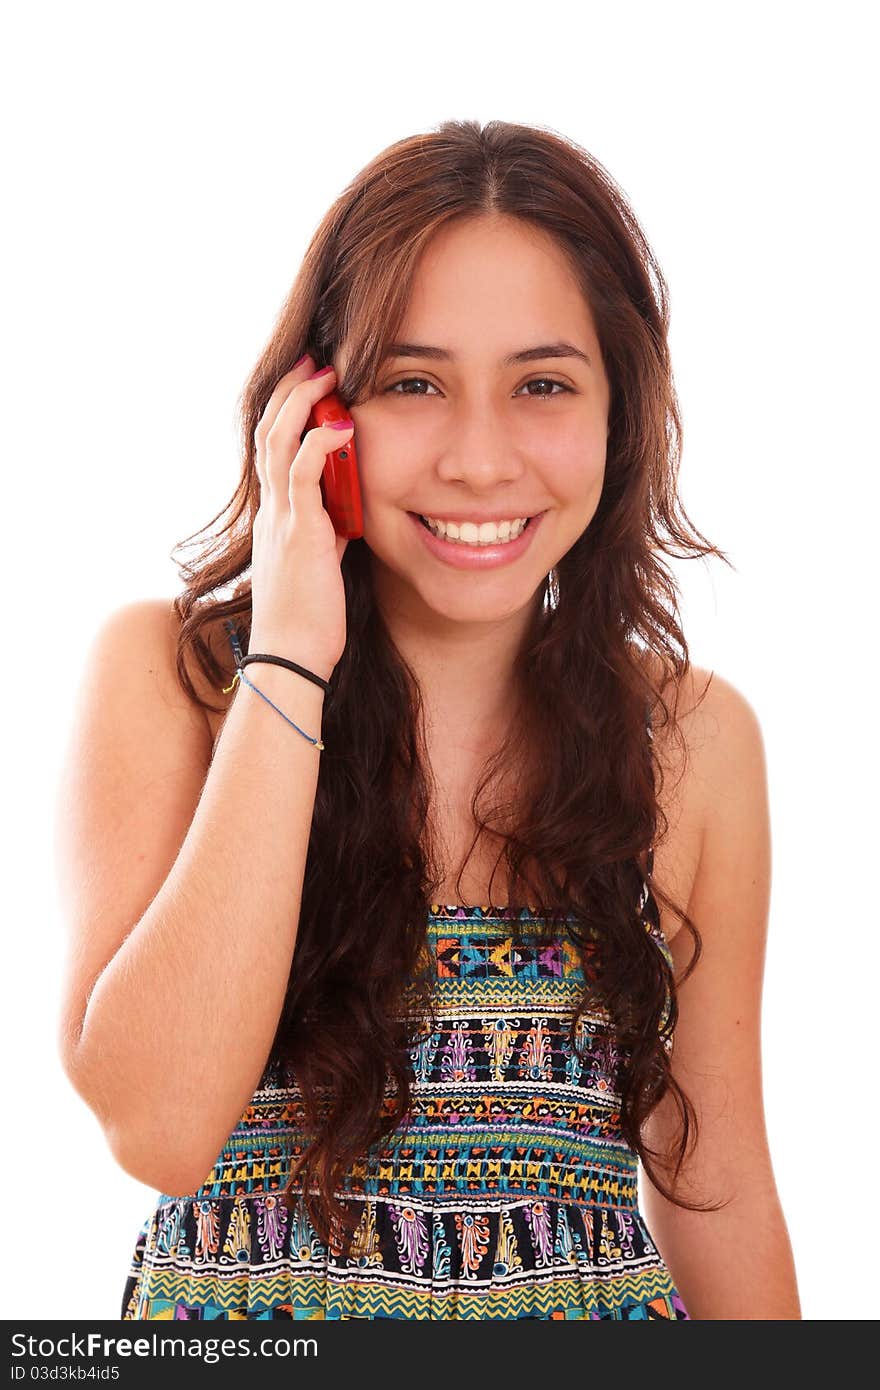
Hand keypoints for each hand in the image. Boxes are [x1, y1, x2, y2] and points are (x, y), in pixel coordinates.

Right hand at [248, 355, 353, 679]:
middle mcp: (272, 511)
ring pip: (278, 443)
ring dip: (301, 403)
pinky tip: (340, 426)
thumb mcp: (320, 563)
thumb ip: (328, 531)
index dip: (287, 411)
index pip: (273, 449)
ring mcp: (282, 520)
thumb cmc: (308, 619)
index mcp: (276, 516)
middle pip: (269, 432)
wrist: (292, 658)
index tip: (308, 383)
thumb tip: (346, 511)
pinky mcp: (299, 534)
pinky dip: (319, 445)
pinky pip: (302, 476)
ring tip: (325, 374)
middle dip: (291, 391)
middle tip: (314, 361)